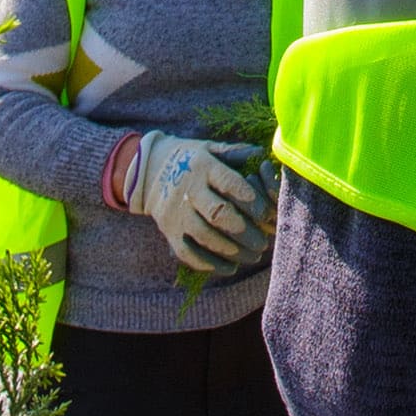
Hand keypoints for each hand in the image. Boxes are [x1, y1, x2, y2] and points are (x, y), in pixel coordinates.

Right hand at [125, 135, 272, 275]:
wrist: (149, 171)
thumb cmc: (191, 159)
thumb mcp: (210, 148)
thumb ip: (235, 153)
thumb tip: (261, 154)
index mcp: (203, 167)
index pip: (230, 184)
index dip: (251, 200)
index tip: (266, 214)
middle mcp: (188, 190)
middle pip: (218, 214)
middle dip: (244, 231)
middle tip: (263, 243)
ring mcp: (177, 213)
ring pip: (205, 237)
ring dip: (232, 251)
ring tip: (253, 256)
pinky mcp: (169, 232)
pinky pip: (188, 253)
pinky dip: (210, 264)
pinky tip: (230, 267)